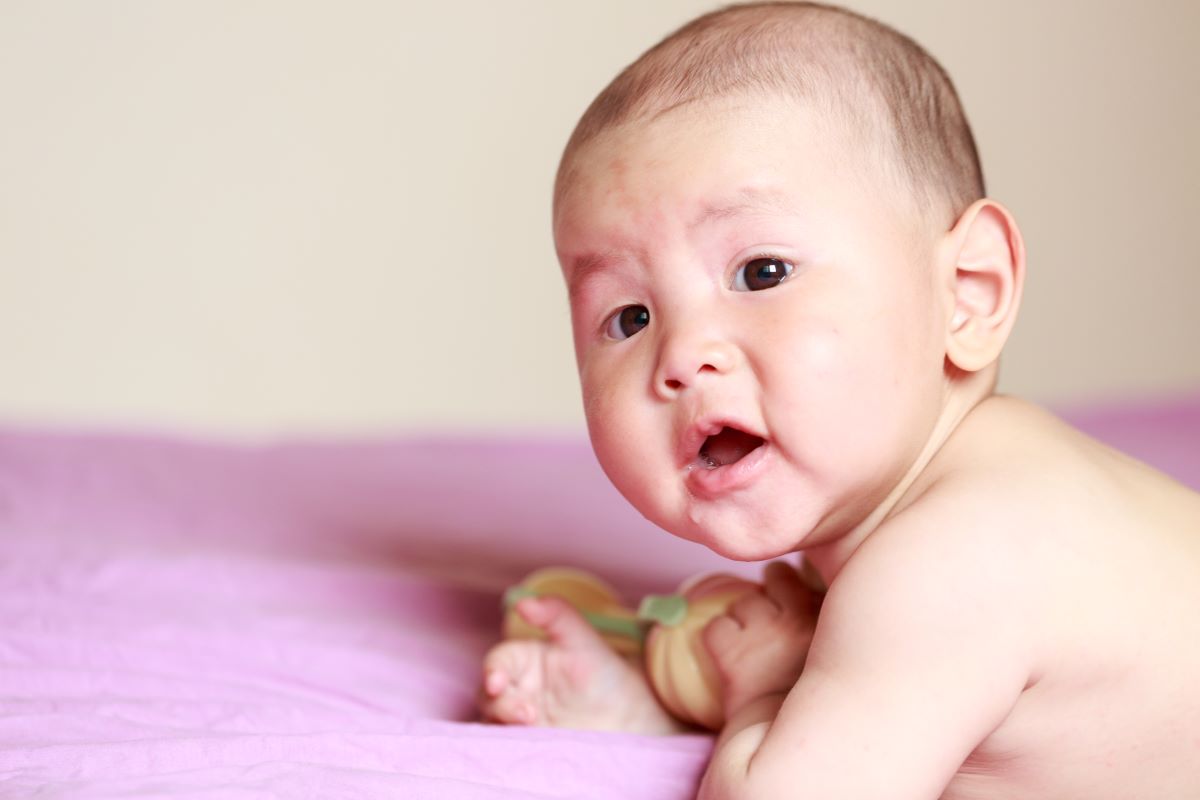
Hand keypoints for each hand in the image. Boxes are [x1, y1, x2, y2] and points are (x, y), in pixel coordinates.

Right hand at [479, 596, 685, 733]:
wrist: (628, 721)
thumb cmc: (605, 676)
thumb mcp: (584, 640)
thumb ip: (557, 615)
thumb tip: (523, 601)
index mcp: (526, 660)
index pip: (497, 662)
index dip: (492, 670)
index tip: (497, 683)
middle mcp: (518, 688)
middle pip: (488, 694)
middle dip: (499, 703)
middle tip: (527, 714)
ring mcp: (520, 718)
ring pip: (491, 720)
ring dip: (501, 724)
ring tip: (532, 727)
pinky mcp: (527, 743)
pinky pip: (504, 744)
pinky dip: (505, 744)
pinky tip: (526, 743)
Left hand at [702, 561, 821, 720]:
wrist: (791, 746)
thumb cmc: (813, 697)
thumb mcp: (832, 650)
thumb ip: (822, 616)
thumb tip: (798, 580)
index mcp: (828, 620)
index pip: (792, 575)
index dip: (783, 589)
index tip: (784, 609)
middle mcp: (799, 623)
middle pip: (768, 585)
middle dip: (763, 604)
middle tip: (767, 635)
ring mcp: (765, 636)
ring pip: (742, 604)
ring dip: (742, 622)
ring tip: (753, 652)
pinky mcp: (734, 655)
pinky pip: (716, 629)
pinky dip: (718, 642)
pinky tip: (731, 661)